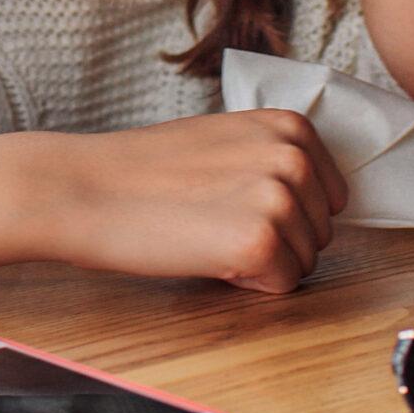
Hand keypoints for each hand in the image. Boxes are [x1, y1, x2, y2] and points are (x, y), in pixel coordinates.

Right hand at [27, 110, 352, 294]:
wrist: (84, 189)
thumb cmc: (144, 171)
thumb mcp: (225, 140)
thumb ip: (272, 158)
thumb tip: (311, 199)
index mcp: (291, 127)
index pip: (329, 197)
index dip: (283, 213)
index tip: (235, 203)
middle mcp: (294, 157)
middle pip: (320, 232)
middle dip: (275, 239)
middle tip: (211, 220)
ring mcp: (280, 199)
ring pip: (304, 262)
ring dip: (261, 262)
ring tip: (205, 234)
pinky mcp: (259, 242)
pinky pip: (282, 286)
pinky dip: (247, 283)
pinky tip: (205, 255)